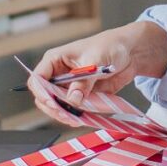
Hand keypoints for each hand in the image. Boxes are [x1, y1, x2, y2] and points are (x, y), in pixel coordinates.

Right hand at [29, 22, 166, 124]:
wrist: (129, 53)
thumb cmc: (109, 46)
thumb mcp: (95, 60)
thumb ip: (83, 81)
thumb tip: (72, 99)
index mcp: (55, 60)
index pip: (37, 79)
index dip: (41, 93)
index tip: (52, 102)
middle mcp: (58, 75)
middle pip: (44, 97)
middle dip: (54, 108)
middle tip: (68, 116)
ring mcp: (69, 87)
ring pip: (58, 107)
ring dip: (65, 115)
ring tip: (78, 119)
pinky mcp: (81, 96)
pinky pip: (74, 110)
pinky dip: (77, 116)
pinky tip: (84, 118)